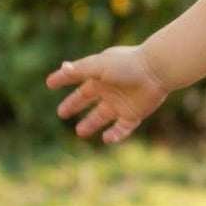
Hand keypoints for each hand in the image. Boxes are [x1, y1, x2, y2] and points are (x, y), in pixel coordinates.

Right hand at [46, 45, 169, 143]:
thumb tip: (61, 68)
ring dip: (91, 124)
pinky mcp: (134, 114)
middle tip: (61, 113)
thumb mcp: (98, 66)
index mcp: (100, 75)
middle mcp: (109, 89)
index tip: (50, 84)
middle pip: (88, 99)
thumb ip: (79, 70)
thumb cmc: (126, 65)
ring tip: (79, 132)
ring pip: (103, 116)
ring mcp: (122, 102)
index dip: (64, 81)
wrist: (156, 71)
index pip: (77, 79)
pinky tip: (106, 139)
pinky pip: (123, 128)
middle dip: (75, 106)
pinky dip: (115, 134)